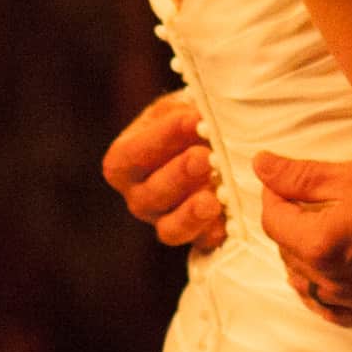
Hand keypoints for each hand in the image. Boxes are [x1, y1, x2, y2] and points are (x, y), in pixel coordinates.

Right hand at [104, 92, 223, 255]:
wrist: (207, 144)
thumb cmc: (185, 123)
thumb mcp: (178, 108)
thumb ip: (184, 112)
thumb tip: (201, 116)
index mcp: (123, 163)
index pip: (130, 155)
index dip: (161, 139)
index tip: (193, 119)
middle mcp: (138, 197)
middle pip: (149, 196)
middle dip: (178, 175)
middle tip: (204, 157)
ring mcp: (164, 220)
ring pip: (170, 228)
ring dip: (192, 213)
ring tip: (214, 198)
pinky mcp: (194, 237)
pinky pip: (201, 243)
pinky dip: (214, 233)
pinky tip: (228, 220)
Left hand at [255, 150, 351, 325]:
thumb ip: (301, 176)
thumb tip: (260, 166)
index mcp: (321, 244)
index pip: (274, 222)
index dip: (272, 196)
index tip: (280, 181)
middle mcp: (333, 281)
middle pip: (287, 252)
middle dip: (288, 223)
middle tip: (301, 199)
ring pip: (306, 284)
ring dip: (302, 257)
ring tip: (317, 231)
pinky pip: (334, 311)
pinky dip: (323, 294)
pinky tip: (329, 276)